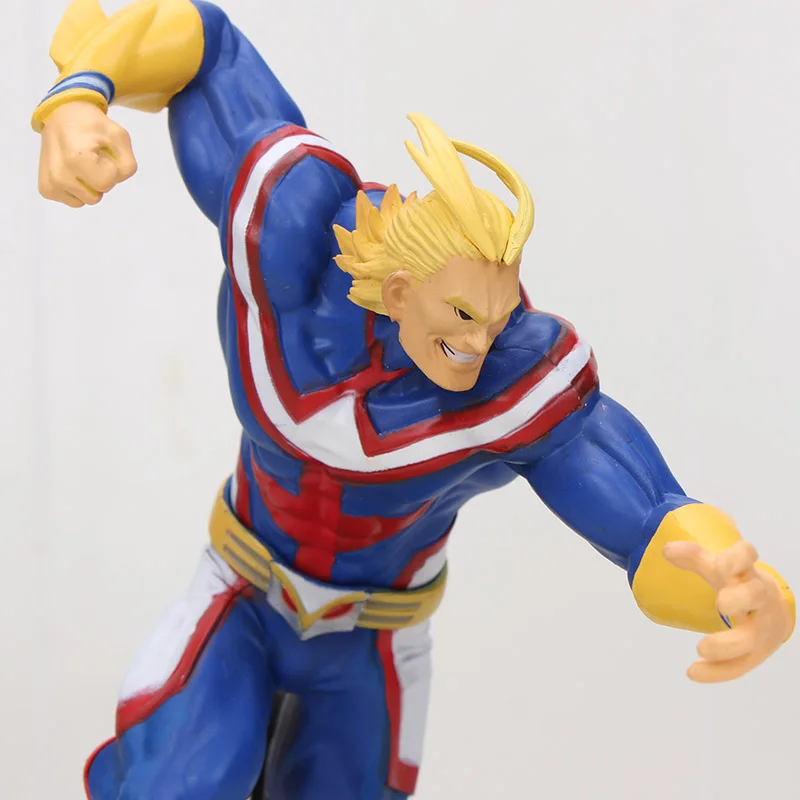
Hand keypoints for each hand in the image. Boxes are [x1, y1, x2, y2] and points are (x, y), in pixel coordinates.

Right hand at [38, 101, 136, 207]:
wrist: (62, 116)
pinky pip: (76, 201)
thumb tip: (114, 181)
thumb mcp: (119, 137)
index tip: (100, 153)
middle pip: (96, 196)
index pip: (106, 183)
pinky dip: (78, 188)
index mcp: (75, 158)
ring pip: (87, 200)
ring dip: (90, 184)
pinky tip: (72, 169)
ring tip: (81, 163)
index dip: (110, 169)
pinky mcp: (46, 189)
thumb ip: (127, 165)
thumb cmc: (92, 126)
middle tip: (91, 158)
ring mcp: (50, 183)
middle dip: (100, 178)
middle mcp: (58, 174)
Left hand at [663, 540, 792, 682]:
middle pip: (756, 595)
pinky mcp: (756, 652)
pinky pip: (741, 665)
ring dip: (728, 645)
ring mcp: (760, 626)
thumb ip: (695, 558)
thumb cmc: (739, 584)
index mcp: (746, 572)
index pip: (748, 555)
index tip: (724, 566)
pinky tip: (693, 672)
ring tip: (701, 648)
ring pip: (751, 637)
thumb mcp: (719, 568)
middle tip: (721, 605)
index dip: (739, 559)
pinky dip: (718, 672)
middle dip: (740, 599)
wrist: (773, 611)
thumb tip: (666, 550)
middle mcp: (758, 598)